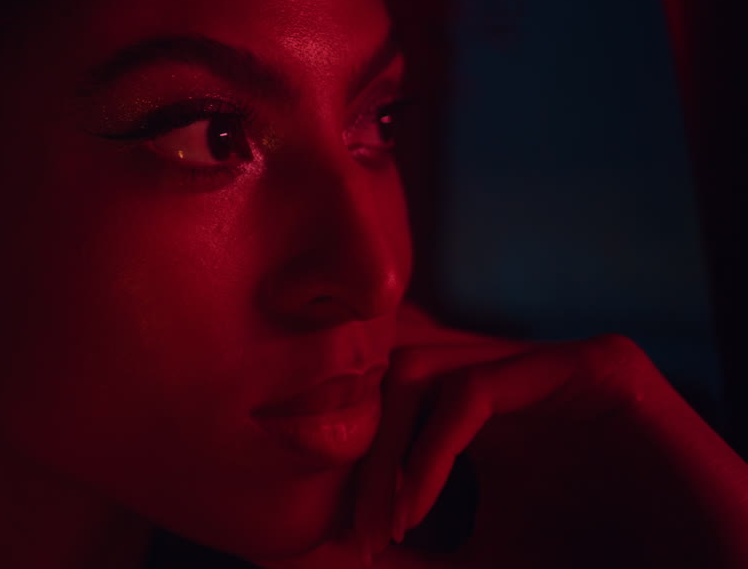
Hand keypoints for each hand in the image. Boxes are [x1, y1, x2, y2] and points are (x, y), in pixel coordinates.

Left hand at [251, 309, 747, 568]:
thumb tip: (313, 550)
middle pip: (396, 371)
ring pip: (426, 369)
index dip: (349, 447)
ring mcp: (558, 364)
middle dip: (358, 442)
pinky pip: (477, 391)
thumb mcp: (482, 563)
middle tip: (346, 527)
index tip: (326, 525)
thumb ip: (412, 548)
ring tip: (384, 527)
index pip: (392, 393)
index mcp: (492, 409)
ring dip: (388, 453)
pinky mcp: (599, 367)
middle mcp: (520, 376)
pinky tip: (415, 509)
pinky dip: (430, 451)